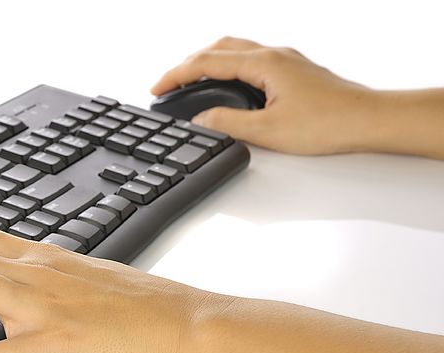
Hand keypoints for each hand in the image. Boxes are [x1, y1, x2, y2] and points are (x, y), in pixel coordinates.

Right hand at [151, 36, 379, 154]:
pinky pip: (251, 60)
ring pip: (235, 51)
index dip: (176, 75)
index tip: (156, 88)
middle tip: (168, 84)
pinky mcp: (294, 72)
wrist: (369, 121)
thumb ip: (227, 124)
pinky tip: (226, 86)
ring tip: (190, 83)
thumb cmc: (329, 123)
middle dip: (188, 64)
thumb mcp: (268, 131)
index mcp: (264, 63)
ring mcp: (285, 61)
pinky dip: (228, 68)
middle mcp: (274, 55)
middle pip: (218, 48)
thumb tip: (200, 121)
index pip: (206, 62)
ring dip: (208, 62)